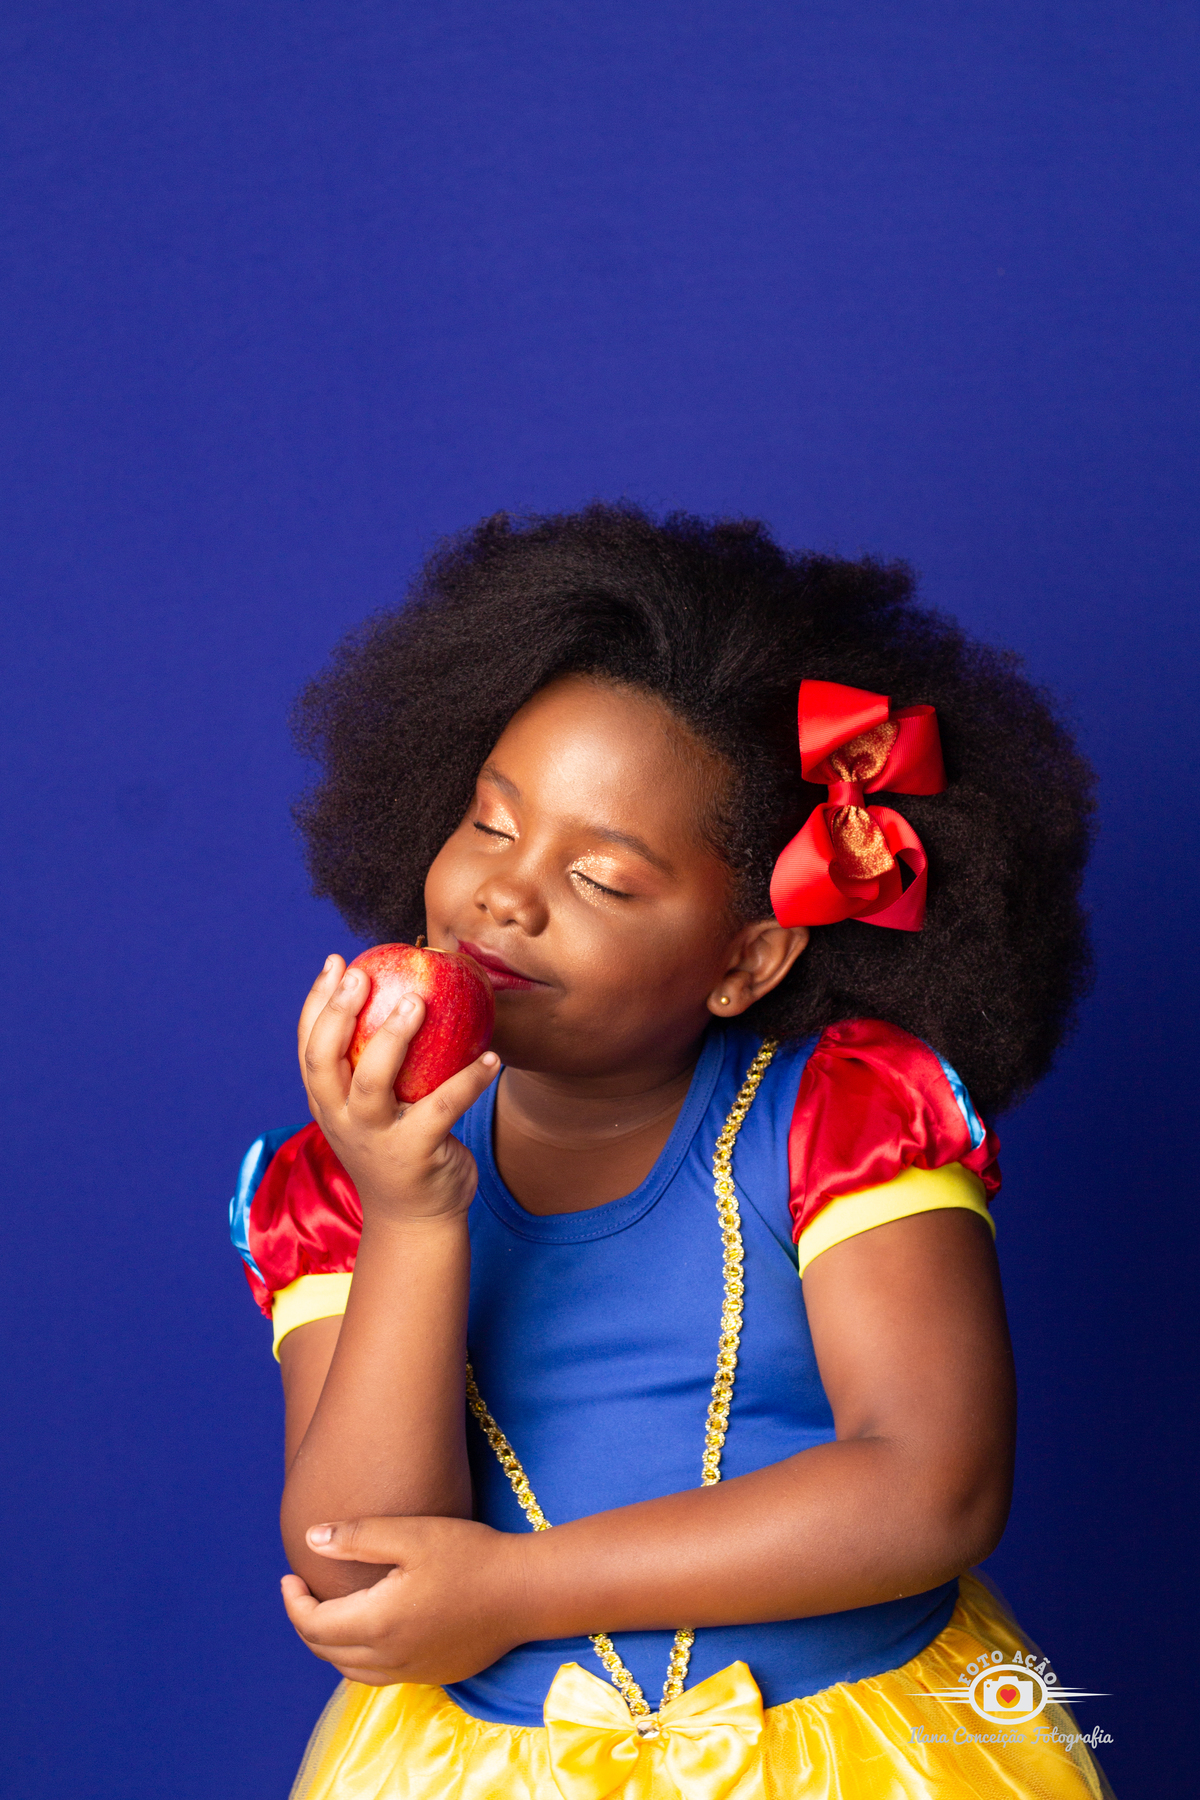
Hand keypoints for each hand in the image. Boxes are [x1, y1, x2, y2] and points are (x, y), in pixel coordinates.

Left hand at [280, 1515, 527, 1685]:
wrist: (524, 1591)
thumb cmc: (469, 1554)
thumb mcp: (411, 1534)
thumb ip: (357, 1537)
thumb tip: (309, 1540)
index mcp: (377, 1623)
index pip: (313, 1625)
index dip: (293, 1601)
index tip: (290, 1576)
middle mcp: (388, 1657)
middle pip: (326, 1651)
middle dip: (305, 1622)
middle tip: (303, 1591)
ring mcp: (412, 1672)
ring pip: (349, 1669)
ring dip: (329, 1643)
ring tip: (329, 1611)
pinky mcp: (432, 1675)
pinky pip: (378, 1675)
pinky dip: (358, 1657)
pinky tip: (369, 1630)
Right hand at [297, 956, 498, 1223]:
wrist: (415, 1219)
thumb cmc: (396, 1147)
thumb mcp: (369, 1110)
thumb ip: (370, 1065)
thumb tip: (399, 992)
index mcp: (327, 1103)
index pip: (309, 1047)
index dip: (318, 1003)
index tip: (336, 962)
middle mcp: (342, 1120)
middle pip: (325, 1061)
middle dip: (339, 1014)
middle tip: (363, 974)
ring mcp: (376, 1139)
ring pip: (373, 1083)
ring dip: (392, 1038)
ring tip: (418, 1003)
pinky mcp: (415, 1154)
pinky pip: (444, 1108)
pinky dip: (470, 1080)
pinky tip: (491, 1056)